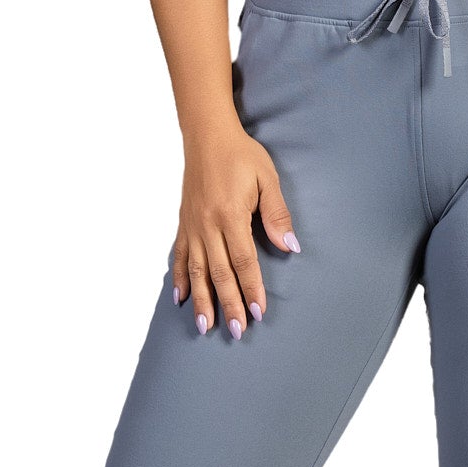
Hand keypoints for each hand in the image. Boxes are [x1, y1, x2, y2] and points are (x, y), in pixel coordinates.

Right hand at [170, 116, 298, 338]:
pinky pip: (178, 256)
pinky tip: (181, 299)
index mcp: (230, 215)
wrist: (207, 135)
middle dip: (228, 304)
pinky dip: (178, 279)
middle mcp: (207, 225)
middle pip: (219, 272)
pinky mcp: (183, 223)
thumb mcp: (267, 179)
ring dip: (202, 300)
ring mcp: (192, 226)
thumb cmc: (241, 155)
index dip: (251, 289)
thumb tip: (289, 247)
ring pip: (195, 270)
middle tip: (237, 331)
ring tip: (206, 326)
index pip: (243, 261)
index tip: (258, 312)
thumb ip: (277, 215)